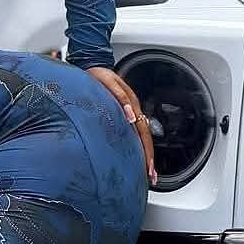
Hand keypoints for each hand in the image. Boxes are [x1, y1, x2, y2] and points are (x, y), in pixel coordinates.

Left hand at [84, 66, 156, 185]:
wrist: (92, 66)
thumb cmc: (98, 75)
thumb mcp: (108, 83)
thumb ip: (120, 98)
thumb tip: (131, 115)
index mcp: (132, 106)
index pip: (143, 134)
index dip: (146, 152)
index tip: (148, 168)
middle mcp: (133, 111)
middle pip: (145, 139)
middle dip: (149, 159)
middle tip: (151, 177)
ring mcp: (130, 113)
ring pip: (141, 138)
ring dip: (145, 155)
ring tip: (147, 173)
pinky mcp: (124, 114)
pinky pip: (134, 134)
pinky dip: (138, 147)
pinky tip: (137, 156)